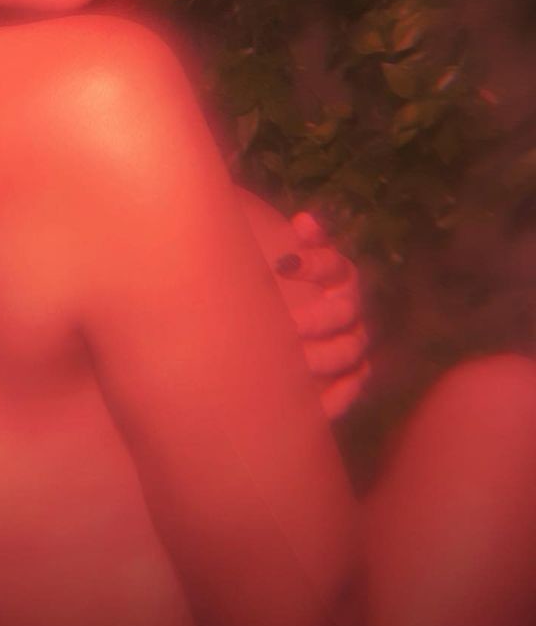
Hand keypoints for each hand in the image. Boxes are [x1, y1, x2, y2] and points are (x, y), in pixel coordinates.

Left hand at [273, 211, 371, 420]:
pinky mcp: (349, 376)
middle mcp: (349, 308)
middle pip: (344, 312)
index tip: (283, 264)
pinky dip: (337, 396)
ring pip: (349, 351)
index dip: (315, 264)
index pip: (334, 266)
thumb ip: (295, 244)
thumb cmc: (273, 286)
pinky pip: (352, 388)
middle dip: (317, 318)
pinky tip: (315, 405)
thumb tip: (305, 221)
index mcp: (336, 275)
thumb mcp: (274, 257)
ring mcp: (352, 342)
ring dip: (323, 357)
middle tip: (287, 326)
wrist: (273, 327)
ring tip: (294, 363)